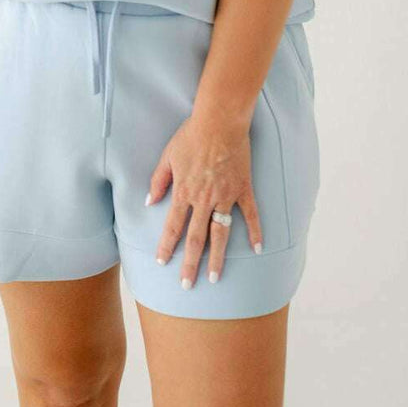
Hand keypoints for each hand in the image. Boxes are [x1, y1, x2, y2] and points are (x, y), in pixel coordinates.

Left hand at [145, 111, 263, 288]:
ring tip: (214, 277)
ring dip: (217, 258)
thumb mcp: (168, 156)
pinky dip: (255, 232)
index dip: (167, 246)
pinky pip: (250, 214)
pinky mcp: (242, 189)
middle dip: (190, 263)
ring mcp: (225, 196)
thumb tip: (150, 202)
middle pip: (196, 238)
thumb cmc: (191, 135)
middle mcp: (204, 199)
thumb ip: (158, 181)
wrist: (219, 121)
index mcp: (184, 192)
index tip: (162, 263)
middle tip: (187, 285)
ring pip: (220, 233)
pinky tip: (258, 248)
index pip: (173, 226)